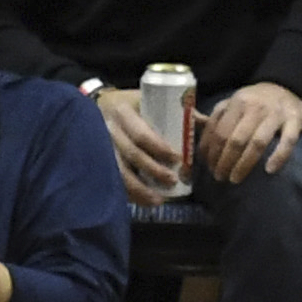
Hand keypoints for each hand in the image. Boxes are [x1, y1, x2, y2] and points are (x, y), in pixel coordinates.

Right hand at [96, 87, 183, 204]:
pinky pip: (110, 179)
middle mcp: (108, 129)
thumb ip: (175, 111)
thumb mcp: (147, 100)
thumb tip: (205, 122)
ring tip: (158, 200)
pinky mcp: (96, 160)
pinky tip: (140, 201)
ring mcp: (99, 146)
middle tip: (172, 181)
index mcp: (122, 113)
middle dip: (153, 170)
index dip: (159, 148)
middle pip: (131, 154)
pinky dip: (126, 193)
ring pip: (118, 171)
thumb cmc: (130, 105)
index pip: (141, 134)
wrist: (98, 106)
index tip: (177, 158)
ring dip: (139, 188)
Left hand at [199, 81, 301, 183]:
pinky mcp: (295, 121)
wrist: (288, 87)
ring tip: (235, 179)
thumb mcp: (234, 103)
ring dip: (244, 164)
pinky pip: (287, 141)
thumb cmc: (255, 101)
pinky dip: (278, 156)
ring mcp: (275, 115)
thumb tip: (193, 119)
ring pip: (257, 143)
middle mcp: (254, 108)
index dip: (211, 150)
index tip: (207, 166)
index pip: (218, 130)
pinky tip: (269, 170)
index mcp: (236, 103)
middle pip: (235, 139)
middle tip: (219, 177)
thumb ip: (216, 115)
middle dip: (224, 161)